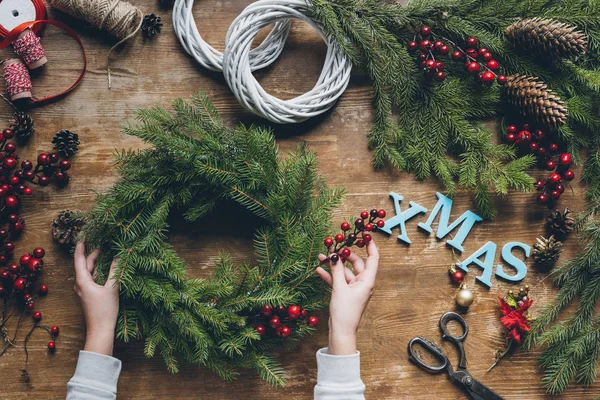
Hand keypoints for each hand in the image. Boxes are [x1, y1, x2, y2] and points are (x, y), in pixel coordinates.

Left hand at [74, 241, 119, 355]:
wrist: (100, 330)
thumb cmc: (105, 310)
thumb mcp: (112, 288)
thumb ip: (115, 271)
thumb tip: (119, 256)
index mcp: (82, 281)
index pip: (79, 258)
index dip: (81, 246)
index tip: (84, 236)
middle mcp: (80, 284)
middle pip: (84, 264)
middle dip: (92, 253)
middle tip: (101, 242)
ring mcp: (83, 290)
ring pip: (88, 272)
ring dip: (95, 262)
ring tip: (104, 252)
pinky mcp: (88, 295)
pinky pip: (91, 278)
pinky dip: (97, 271)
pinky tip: (105, 269)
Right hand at [316, 239, 378, 354]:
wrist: (341, 331)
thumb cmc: (345, 311)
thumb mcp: (339, 288)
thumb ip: (336, 270)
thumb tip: (334, 255)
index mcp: (367, 281)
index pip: (373, 259)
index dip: (370, 246)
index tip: (365, 234)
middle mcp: (363, 283)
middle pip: (356, 263)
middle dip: (344, 255)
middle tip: (334, 246)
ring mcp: (354, 288)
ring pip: (345, 271)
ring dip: (334, 265)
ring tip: (321, 256)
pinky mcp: (345, 293)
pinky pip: (339, 280)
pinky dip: (330, 275)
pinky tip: (319, 269)